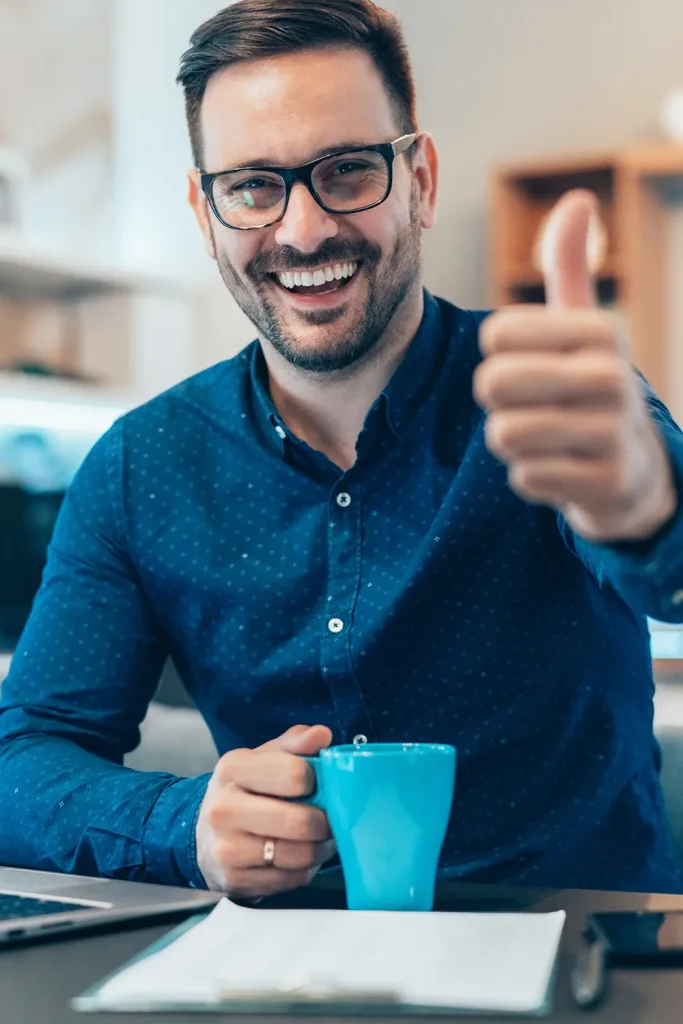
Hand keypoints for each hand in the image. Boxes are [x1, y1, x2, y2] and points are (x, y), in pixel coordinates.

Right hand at [195, 724, 335, 896]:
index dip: (318, 781)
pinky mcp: (234, 880)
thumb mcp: (263, 757)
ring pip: (299, 855)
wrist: (203, 832)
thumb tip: (322, 734)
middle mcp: (224, 808)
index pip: (294, 774)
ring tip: (319, 839)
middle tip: (330, 819)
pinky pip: (290, 879)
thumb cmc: (245, 790)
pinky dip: (304, 870)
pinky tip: (298, 857)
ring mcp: (226, 848)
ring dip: (319, 849)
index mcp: (233, 769)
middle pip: (299, 821)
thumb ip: (295, 743)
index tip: (319, 785)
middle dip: (326, 822)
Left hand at [474, 189, 676, 542]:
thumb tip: (577, 199)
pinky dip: (531, 477)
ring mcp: (611, 433)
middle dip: (499, 402)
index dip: (498, 357)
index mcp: (599, 332)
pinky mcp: (603, 482)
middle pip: (492, 383)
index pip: (495, 336)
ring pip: (503, 434)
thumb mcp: (585, 328)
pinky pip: (523, 477)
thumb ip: (570, 268)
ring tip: (546, 437)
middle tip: (533, 406)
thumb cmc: (591, 388)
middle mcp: (611, 378)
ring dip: (513, 442)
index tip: (532, 365)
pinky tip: (561, 468)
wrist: (634, 471)